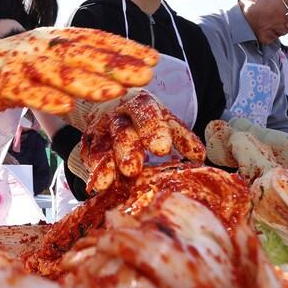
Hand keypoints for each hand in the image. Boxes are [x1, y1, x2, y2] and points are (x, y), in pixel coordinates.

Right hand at [0, 28, 159, 117]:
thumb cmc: (7, 67)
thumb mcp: (43, 57)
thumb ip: (72, 59)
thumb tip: (114, 69)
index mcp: (51, 38)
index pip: (93, 39)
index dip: (123, 48)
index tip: (153, 58)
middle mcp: (39, 46)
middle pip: (83, 54)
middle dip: (117, 64)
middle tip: (148, 74)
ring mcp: (20, 65)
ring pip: (60, 73)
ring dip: (89, 81)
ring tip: (117, 91)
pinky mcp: (2, 85)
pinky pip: (28, 92)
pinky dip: (47, 98)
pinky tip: (67, 107)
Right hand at [72, 89, 204, 191]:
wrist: (113, 105)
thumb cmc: (146, 117)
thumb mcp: (165, 120)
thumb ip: (182, 137)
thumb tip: (199, 157)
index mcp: (141, 103)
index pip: (147, 114)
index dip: (153, 130)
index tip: (162, 148)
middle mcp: (117, 113)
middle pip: (121, 130)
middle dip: (126, 150)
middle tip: (132, 169)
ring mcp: (99, 127)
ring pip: (100, 144)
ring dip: (103, 164)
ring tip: (106, 183)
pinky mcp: (87, 141)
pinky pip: (87, 154)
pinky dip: (92, 169)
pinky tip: (97, 184)